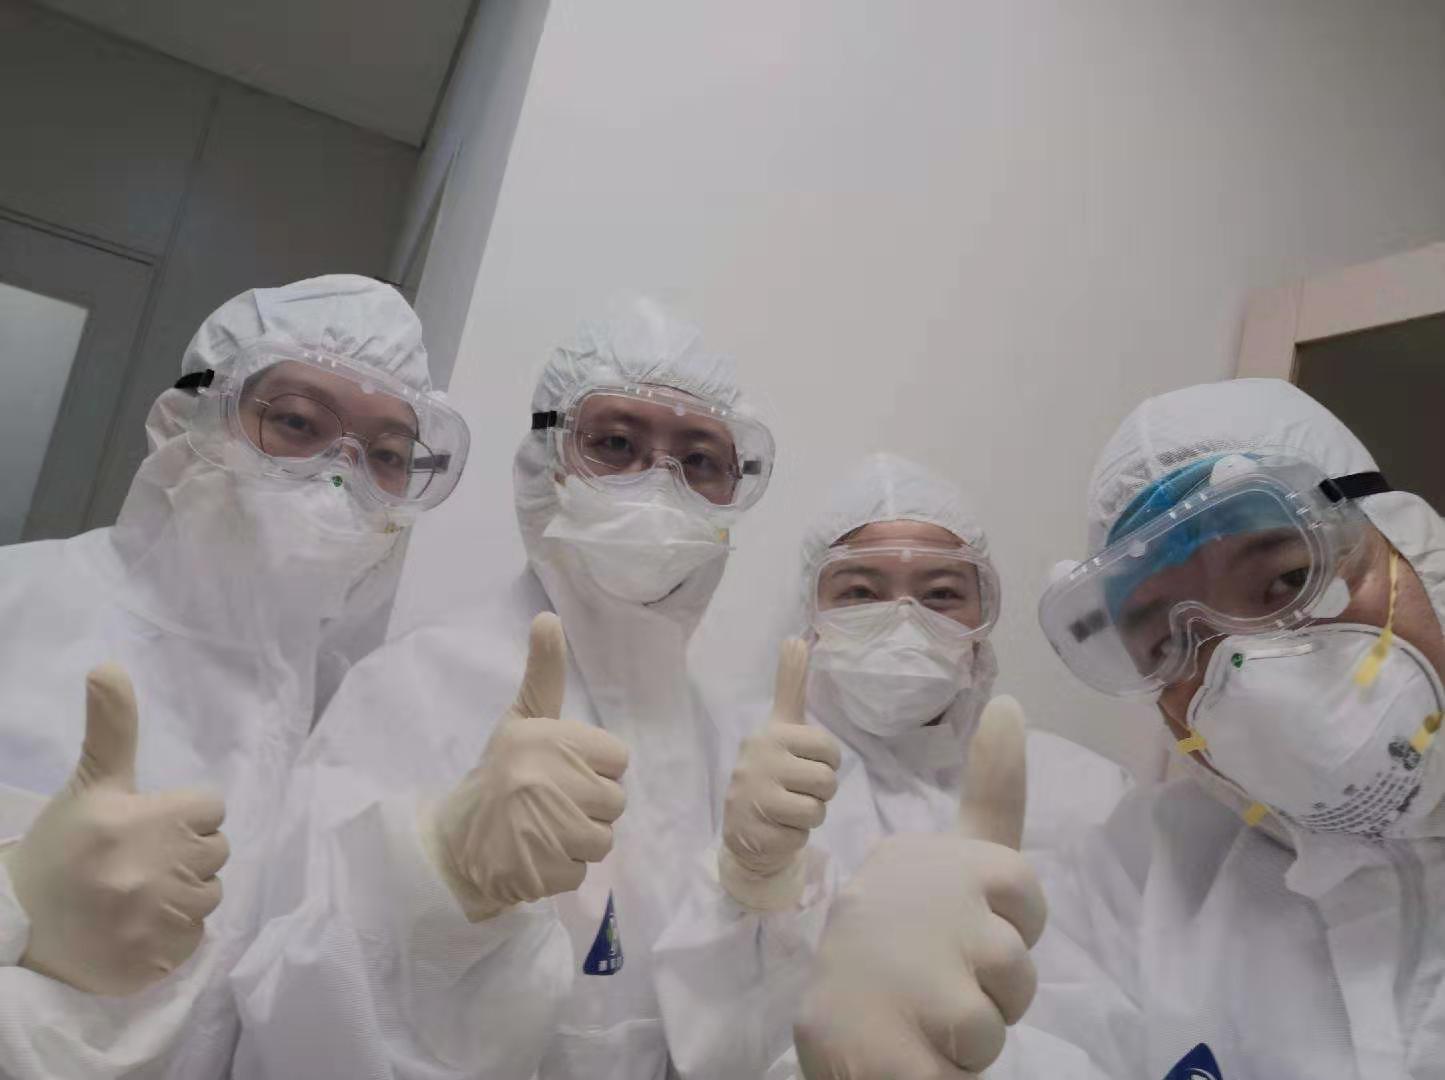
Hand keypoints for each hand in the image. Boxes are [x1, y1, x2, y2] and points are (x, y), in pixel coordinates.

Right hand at [2, 663, 228, 995]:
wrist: (16, 924)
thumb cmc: (61, 847)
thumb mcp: (90, 783)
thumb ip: (112, 728)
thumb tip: (109, 666)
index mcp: (143, 821)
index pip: (211, 808)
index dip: (182, 815)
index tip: (146, 827)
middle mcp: (153, 871)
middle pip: (217, 851)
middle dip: (186, 853)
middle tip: (138, 862)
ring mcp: (154, 921)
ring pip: (210, 895)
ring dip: (182, 894)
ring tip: (136, 894)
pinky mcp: (153, 962)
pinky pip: (195, 938)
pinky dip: (172, 934)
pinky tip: (136, 926)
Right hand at [428, 613, 628, 920]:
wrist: (453, 840)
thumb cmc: (498, 774)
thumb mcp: (522, 719)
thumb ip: (544, 672)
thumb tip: (548, 617)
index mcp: (550, 739)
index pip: (618, 759)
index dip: (595, 769)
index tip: (562, 772)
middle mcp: (548, 779)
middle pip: (616, 802)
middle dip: (588, 807)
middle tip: (549, 804)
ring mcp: (546, 828)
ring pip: (604, 840)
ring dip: (577, 842)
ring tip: (542, 830)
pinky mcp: (542, 871)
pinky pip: (582, 872)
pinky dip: (561, 871)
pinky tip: (532, 856)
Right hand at [719, 639, 840, 909]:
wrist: (744, 828)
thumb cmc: (771, 771)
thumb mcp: (781, 725)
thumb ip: (789, 684)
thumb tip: (796, 637)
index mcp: (771, 736)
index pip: (829, 750)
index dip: (825, 762)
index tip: (804, 763)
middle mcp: (759, 763)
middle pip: (827, 782)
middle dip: (820, 792)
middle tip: (796, 790)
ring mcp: (754, 799)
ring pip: (816, 810)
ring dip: (809, 815)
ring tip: (787, 810)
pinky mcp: (757, 833)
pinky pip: (801, 836)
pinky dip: (795, 836)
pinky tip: (775, 828)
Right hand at [794, 695, 1045, 1078]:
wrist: (836, 1036)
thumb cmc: (902, 945)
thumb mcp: (955, 861)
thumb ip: (992, 792)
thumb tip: (1013, 702)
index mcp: (916, 857)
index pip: (1020, 887)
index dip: (1011, 923)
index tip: (967, 920)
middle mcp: (902, 901)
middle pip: (1017, 959)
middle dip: (999, 989)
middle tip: (944, 985)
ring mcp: (895, 972)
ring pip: (995, 1019)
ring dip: (974, 1036)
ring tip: (925, 1022)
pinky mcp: (887, 1048)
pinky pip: (970, 1065)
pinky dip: (951, 1071)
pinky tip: (916, 1053)